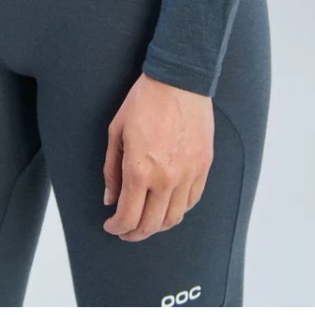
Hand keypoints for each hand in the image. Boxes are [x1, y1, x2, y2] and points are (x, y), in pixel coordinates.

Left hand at [102, 72, 212, 239]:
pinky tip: (166, 206)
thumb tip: (110, 199)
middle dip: (134, 233)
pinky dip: (177, 210)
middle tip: (125, 231)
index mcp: (139, 169)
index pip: (128, 216)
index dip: (117, 227)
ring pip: (174, 218)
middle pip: (151, 225)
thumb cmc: (144, 101)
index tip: (111, 226)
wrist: (179, 80)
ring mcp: (188, 174)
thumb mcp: (117, 131)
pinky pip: (191, 201)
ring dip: (157, 226)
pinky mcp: (203, 167)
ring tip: (145, 221)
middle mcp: (166, 178)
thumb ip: (112, 170)